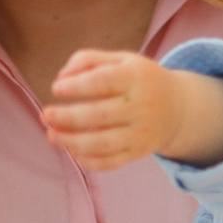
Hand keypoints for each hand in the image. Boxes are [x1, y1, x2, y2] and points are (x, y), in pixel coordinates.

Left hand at [41, 50, 222, 169]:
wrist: (178, 107)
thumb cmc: (139, 79)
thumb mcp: (121, 59)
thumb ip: (88, 60)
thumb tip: (62, 77)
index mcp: (135, 77)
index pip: (103, 81)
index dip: (77, 86)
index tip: (56, 88)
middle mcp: (141, 106)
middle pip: (101, 116)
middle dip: (68, 118)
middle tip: (45, 115)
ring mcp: (140, 133)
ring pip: (104, 144)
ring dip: (72, 142)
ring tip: (51, 136)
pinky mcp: (138, 152)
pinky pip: (111, 163)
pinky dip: (88, 161)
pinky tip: (72, 151)